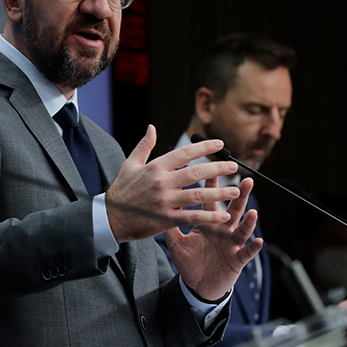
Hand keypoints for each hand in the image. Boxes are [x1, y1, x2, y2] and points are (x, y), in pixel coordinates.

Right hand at [105, 125, 242, 241]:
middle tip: (234, 167)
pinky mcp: (166, 219)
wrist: (110, 218)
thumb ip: (144, 146)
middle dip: (218, 168)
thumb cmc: (120, 190)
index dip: (204, 147)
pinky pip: (192, 216)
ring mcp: (165, 201)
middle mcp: (161, 182)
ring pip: (198, 194)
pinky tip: (223, 214)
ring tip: (236, 190)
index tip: (220, 145)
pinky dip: (210, 216)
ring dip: (220, 192)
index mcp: (155, 167)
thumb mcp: (129, 164)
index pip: (185, 153)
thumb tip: (152, 127)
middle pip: (196, 171)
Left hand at [163, 176, 262, 300]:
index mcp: (208, 223)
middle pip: (233, 209)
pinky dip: (253, 247)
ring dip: (248, 220)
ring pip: (242, 229)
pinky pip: (247, 252)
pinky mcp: (237, 259)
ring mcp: (231, 244)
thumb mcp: (176, 243)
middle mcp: (222, 230)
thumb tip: (156, 206)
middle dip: (240, 196)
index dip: (212, 185)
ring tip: (252, 210)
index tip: (213, 167)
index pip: (211, 200)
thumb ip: (170, 225)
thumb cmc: (189, 262)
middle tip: (246, 180)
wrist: (197, 286)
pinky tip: (258, 240)